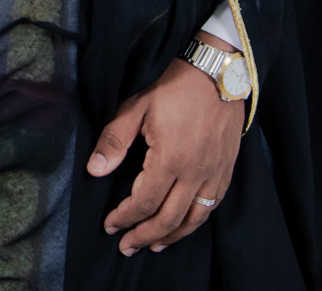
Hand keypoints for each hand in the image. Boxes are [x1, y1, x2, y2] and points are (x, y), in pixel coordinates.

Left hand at [87, 36, 243, 255]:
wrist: (218, 75)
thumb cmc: (175, 90)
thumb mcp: (137, 108)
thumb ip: (114, 141)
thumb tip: (95, 170)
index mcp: (170, 160)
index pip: (144, 202)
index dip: (125, 217)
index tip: (110, 225)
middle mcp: (194, 174)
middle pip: (168, 219)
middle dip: (144, 236)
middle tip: (126, 246)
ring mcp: (214, 174)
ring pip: (193, 219)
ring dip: (172, 236)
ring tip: (154, 245)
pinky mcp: (226, 171)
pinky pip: (211, 207)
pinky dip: (195, 222)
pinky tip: (184, 224)